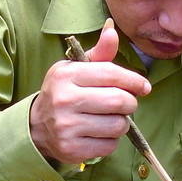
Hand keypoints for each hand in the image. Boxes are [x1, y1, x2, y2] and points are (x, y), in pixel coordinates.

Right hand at [29, 21, 150, 164]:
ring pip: (117, 126)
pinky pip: (109, 146)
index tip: (143, 87)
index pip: (111, 74)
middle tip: (127, 104)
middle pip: (118, 101)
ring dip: (122, 123)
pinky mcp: (72, 149)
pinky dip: (111, 140)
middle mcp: (64, 100)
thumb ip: (98, 54)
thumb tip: (112, 31)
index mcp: (66, 75)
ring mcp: (67, 127)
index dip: (134, 80)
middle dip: (130, 103)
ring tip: (111, 119)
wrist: (37, 127)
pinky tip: (100, 134)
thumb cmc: (64, 92)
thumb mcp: (76, 69)